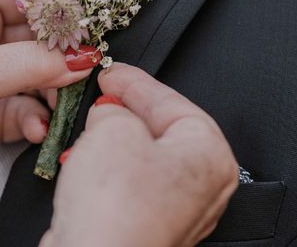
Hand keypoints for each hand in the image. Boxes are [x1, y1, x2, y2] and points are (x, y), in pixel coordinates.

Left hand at [0, 0, 94, 245]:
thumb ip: (29, 65)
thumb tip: (81, 57)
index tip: (87, 10)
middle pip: (38, 34)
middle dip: (62, 49)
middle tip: (86, 60)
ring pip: (41, 73)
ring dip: (54, 88)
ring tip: (61, 100)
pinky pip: (32, 108)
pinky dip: (38, 118)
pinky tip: (36, 127)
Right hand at [42, 63, 238, 246]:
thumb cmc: (116, 211)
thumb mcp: (112, 128)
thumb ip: (114, 109)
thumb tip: (108, 112)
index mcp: (210, 157)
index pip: (173, 103)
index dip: (136, 83)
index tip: (113, 72)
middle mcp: (200, 187)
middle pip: (160, 129)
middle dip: (125, 110)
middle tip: (102, 93)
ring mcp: (173, 210)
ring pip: (141, 156)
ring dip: (111, 139)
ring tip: (89, 128)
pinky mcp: (143, 225)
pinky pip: (127, 183)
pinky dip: (106, 167)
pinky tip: (86, 162)